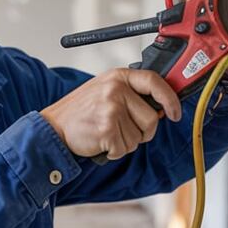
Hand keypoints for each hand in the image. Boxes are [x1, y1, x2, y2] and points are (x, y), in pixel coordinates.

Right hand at [40, 69, 183, 160]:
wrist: (53, 128)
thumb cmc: (81, 111)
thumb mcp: (105, 90)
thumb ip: (131, 94)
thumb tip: (162, 107)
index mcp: (118, 76)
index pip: (154, 81)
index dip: (170, 99)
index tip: (174, 113)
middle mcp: (116, 89)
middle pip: (151, 118)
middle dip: (142, 132)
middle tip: (122, 130)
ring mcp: (111, 108)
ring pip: (139, 137)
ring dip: (125, 142)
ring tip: (106, 132)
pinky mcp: (107, 128)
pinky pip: (125, 148)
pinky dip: (114, 151)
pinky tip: (100, 141)